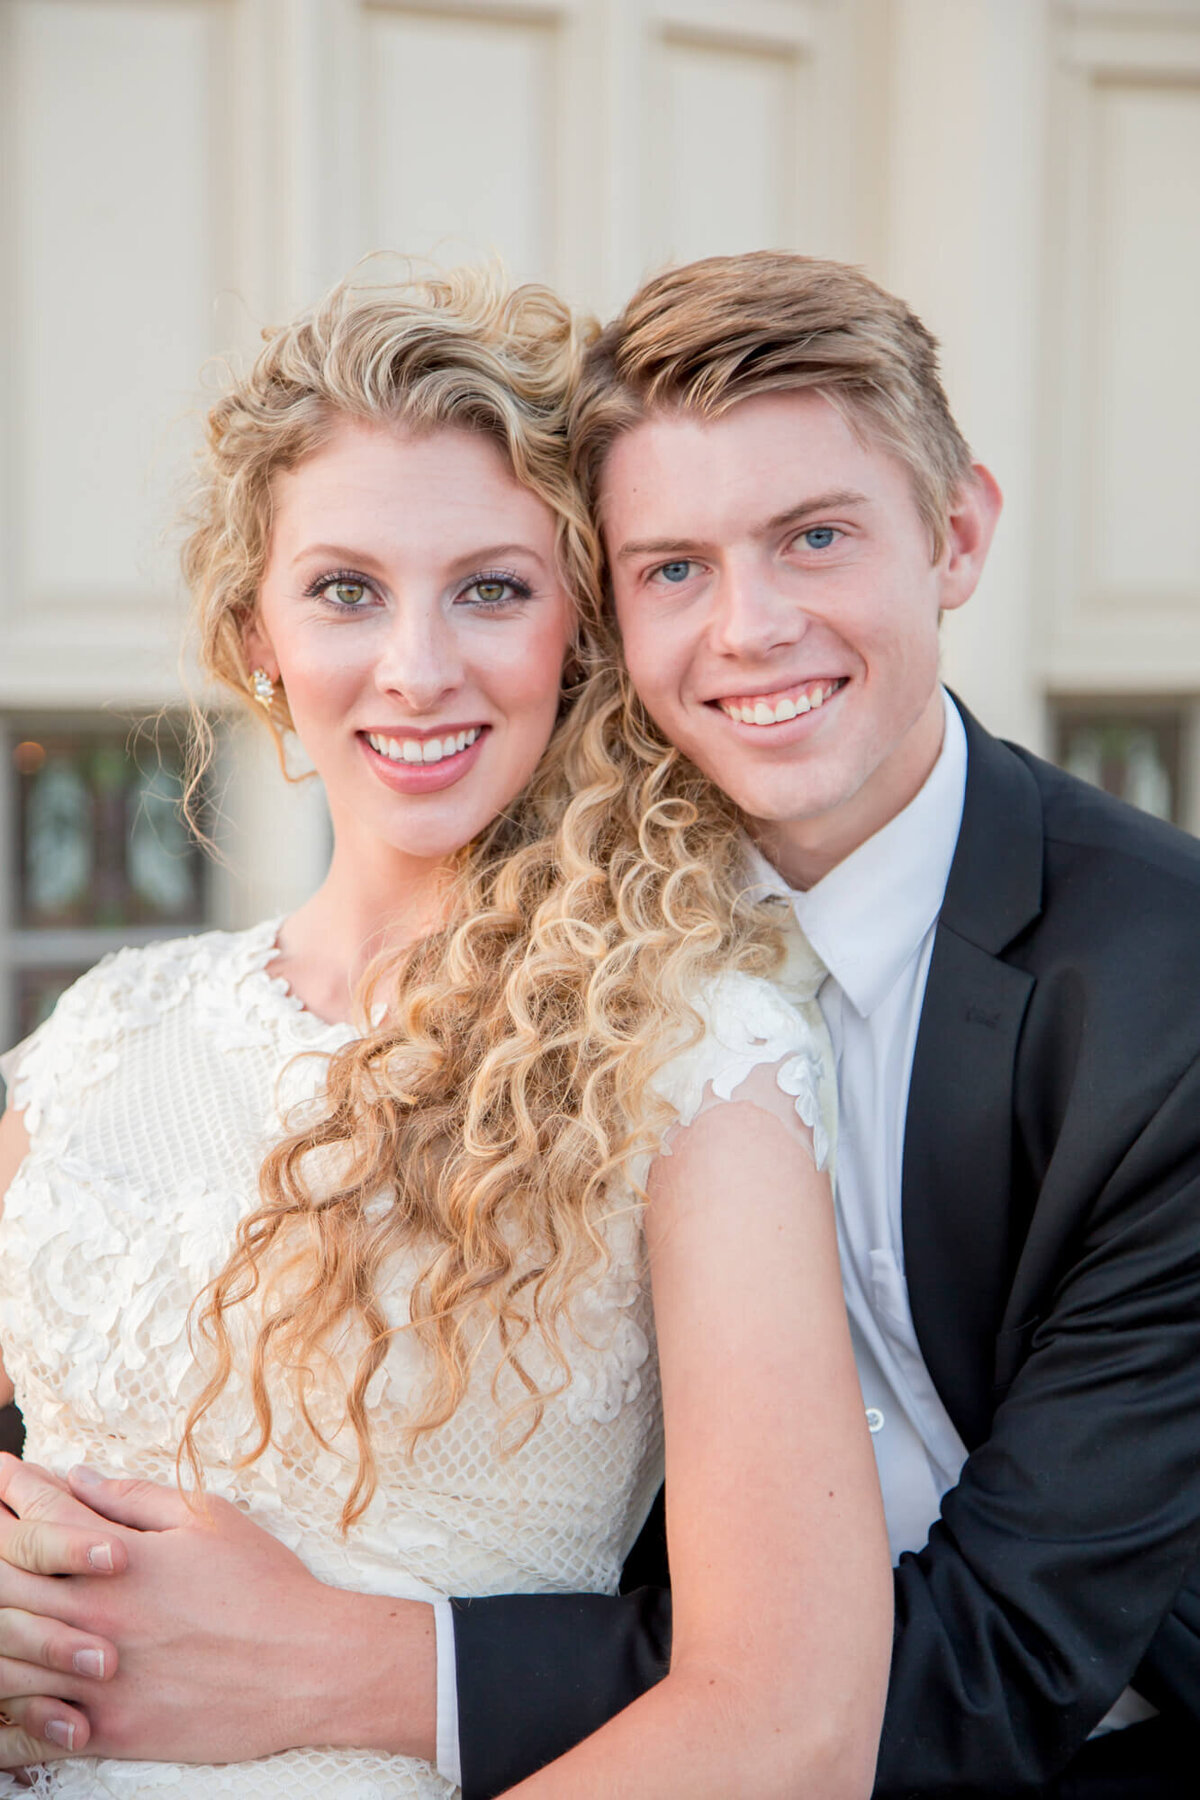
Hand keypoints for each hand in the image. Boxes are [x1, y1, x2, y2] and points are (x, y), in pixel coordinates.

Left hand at [0, 1455, 436, 1768]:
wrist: (307, 1666)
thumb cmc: (264, 1584)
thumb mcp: (207, 1518)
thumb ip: (134, 1498)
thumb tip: (77, 1477)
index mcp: (118, 1558)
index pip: (42, 1513)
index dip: (15, 1487)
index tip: (1, 1471)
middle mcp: (94, 1616)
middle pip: (5, 1579)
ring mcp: (94, 1678)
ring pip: (5, 1654)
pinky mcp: (108, 1730)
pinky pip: (28, 1731)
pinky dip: (4, 1716)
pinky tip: (0, 1699)